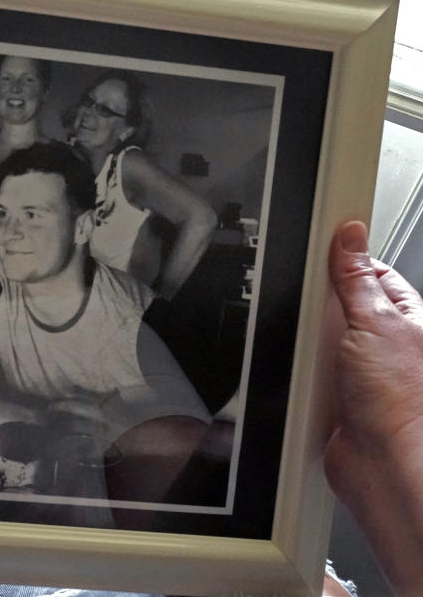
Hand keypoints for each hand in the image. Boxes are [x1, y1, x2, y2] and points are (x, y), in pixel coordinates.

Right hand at [326, 220, 422, 592]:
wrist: (383, 465)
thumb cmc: (402, 403)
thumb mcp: (376, 323)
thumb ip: (356, 279)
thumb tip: (350, 236)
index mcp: (406, 319)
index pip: (369, 274)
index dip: (343, 261)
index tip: (319, 249)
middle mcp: (384, 345)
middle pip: (337, 306)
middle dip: (317, 309)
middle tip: (310, 314)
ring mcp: (356, 372)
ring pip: (317, 340)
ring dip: (306, 346)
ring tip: (310, 355)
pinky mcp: (333, 396)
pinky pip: (305, 373)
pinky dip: (296, 374)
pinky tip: (301, 376)